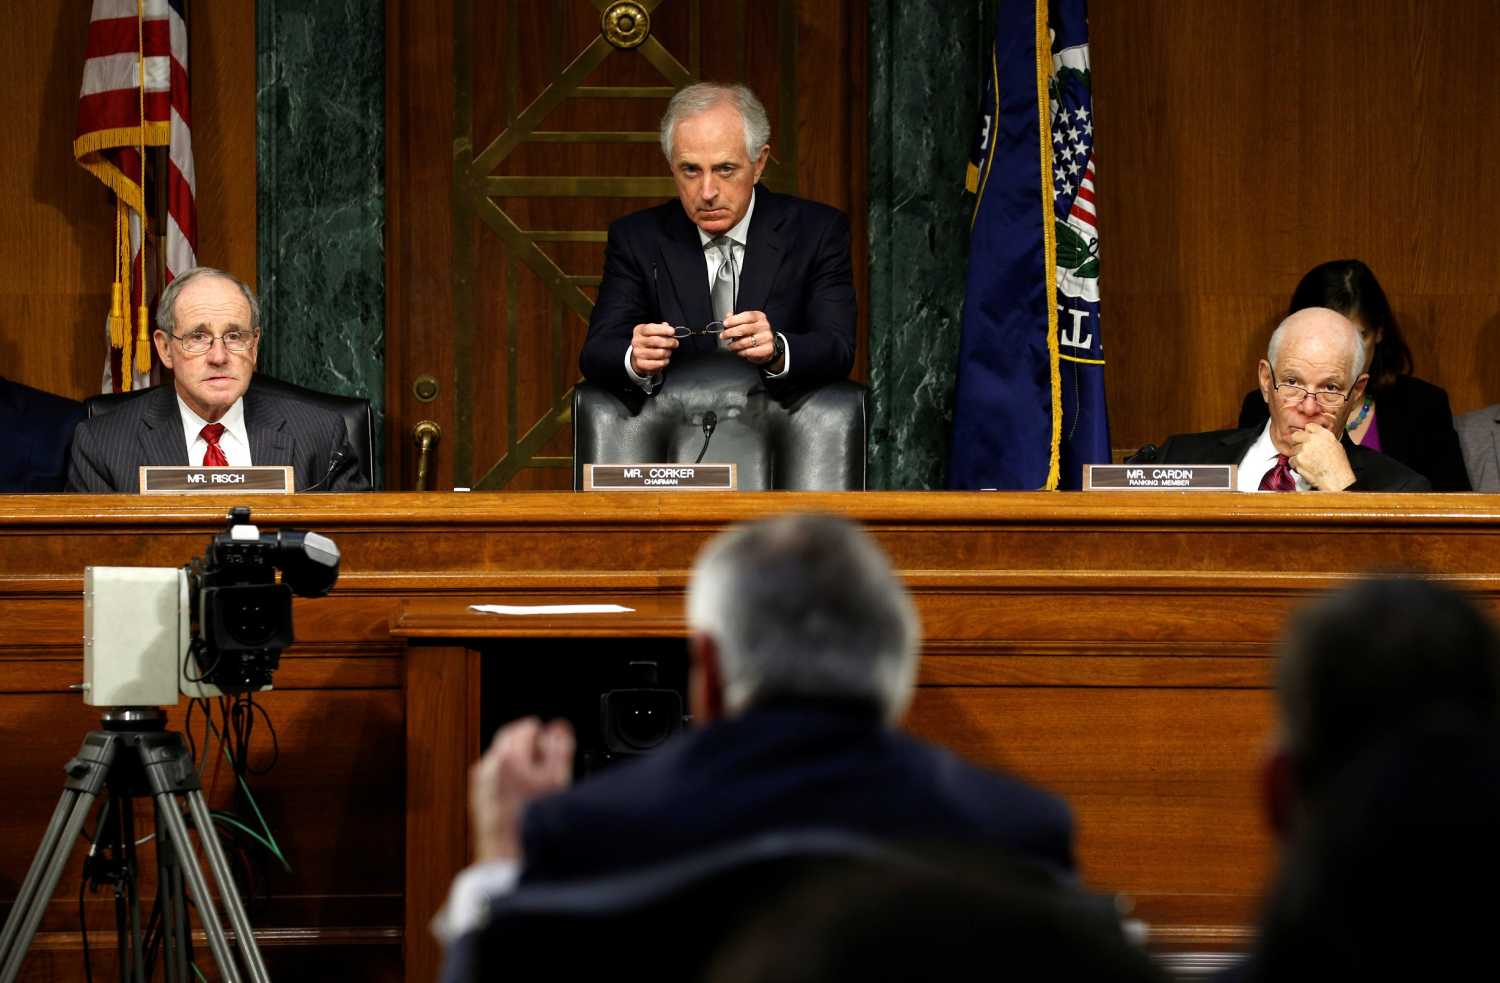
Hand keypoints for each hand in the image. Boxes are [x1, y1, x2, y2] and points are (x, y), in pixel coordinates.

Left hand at [469, 717, 574, 862]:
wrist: (507, 855)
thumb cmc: (531, 820)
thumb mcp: (557, 778)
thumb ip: (559, 747)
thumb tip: (558, 727)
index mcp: (507, 756)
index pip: (525, 726)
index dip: (543, 735)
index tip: (552, 747)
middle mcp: (489, 765)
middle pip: (509, 740)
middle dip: (529, 746)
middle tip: (546, 762)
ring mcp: (481, 782)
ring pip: (501, 759)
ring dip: (518, 762)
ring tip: (535, 783)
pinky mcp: (478, 797)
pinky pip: (494, 777)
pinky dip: (507, 778)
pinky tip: (521, 796)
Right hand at [630, 322, 677, 376]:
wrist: (641, 356)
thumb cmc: (650, 342)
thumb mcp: (654, 332)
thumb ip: (662, 328)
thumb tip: (667, 327)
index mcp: (639, 330)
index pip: (650, 328)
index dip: (662, 330)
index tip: (672, 331)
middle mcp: (636, 341)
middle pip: (656, 341)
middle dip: (669, 342)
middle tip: (675, 343)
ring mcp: (638, 353)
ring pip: (659, 353)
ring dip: (668, 352)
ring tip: (668, 351)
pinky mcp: (641, 364)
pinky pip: (658, 363)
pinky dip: (665, 361)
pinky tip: (665, 359)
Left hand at [720, 311, 777, 366]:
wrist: (767, 344)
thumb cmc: (755, 332)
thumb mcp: (747, 322)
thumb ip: (737, 318)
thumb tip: (728, 316)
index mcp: (759, 317)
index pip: (746, 316)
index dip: (734, 320)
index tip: (725, 324)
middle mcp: (764, 326)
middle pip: (744, 329)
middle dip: (730, 333)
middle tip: (723, 336)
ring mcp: (767, 338)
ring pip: (745, 342)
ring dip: (734, 345)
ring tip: (730, 346)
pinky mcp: (767, 349)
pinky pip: (749, 352)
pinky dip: (741, 352)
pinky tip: (739, 351)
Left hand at [1287, 423, 1355, 490]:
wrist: (1337, 479)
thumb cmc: (1338, 465)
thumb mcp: (1335, 445)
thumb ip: (1323, 438)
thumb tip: (1315, 436)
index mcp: (1323, 434)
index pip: (1309, 426)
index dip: (1307, 433)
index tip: (1307, 438)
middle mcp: (1312, 439)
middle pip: (1296, 435)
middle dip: (1297, 442)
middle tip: (1302, 450)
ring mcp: (1304, 449)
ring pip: (1293, 449)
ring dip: (1297, 455)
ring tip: (1309, 462)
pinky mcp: (1298, 459)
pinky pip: (1291, 460)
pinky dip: (1296, 465)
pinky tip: (1306, 467)